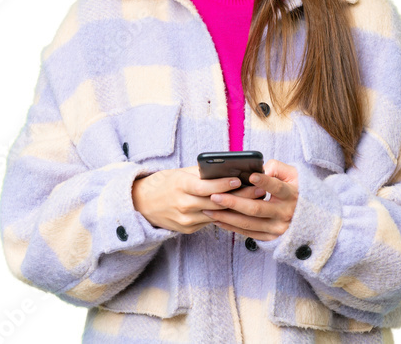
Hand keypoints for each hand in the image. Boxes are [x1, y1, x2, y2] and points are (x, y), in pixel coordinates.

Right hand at [130, 165, 266, 233]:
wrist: (142, 204)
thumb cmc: (165, 183)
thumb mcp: (180, 173)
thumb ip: (201, 174)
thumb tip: (227, 170)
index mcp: (180, 187)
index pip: (205, 187)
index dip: (223, 184)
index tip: (240, 179)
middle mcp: (183, 205)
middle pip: (216, 202)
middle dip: (239, 197)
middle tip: (258, 190)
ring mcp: (185, 220)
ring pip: (216, 215)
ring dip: (235, 208)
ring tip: (254, 200)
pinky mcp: (187, 230)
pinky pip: (209, 222)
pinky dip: (223, 216)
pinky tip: (238, 210)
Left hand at [201, 159, 298, 240]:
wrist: (306, 214)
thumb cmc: (293, 187)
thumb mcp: (292, 174)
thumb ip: (276, 168)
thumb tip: (260, 169)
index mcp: (291, 195)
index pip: (277, 187)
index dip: (264, 182)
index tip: (250, 176)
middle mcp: (285, 214)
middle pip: (256, 209)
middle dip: (233, 202)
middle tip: (214, 196)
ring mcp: (277, 228)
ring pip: (248, 223)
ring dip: (226, 216)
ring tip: (209, 208)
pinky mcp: (270, 237)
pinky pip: (247, 233)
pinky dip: (231, 226)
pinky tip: (217, 219)